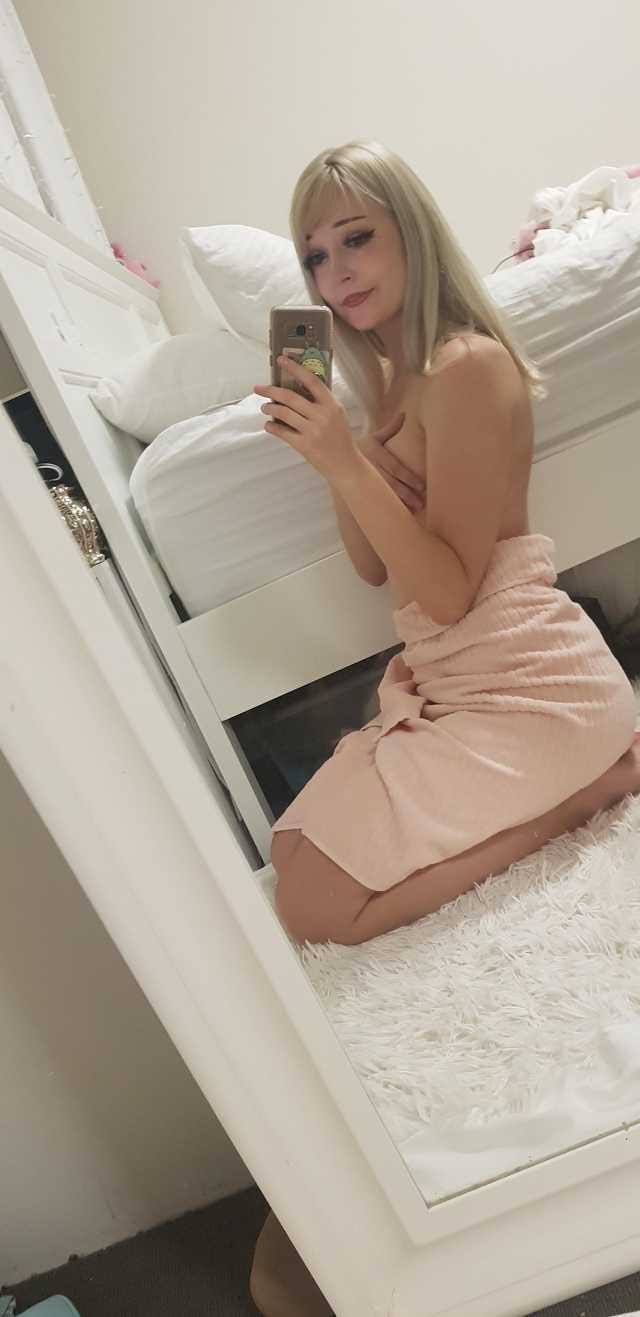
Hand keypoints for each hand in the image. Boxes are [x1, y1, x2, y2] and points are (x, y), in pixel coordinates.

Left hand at [254, 356, 357, 479]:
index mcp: (331, 404)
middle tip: (259, 388)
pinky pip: (282, 432)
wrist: (345, 464)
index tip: (281, 361)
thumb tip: (298, 387)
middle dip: (270, 390)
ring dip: (269, 408)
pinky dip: (272, 427)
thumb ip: (321, 401)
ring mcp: (313, 431)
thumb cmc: (339, 438)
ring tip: (264, 407)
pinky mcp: (304, 445)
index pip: (311, 380)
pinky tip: (268, 425)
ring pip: (283, 413)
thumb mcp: (337, 415)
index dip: (295, 368)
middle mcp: (322, 416)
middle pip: (290, 397)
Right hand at [360, 415, 425, 512]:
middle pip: (393, 484)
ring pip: (385, 494)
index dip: (410, 478)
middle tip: (422, 503)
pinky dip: (387, 508)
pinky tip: (398, 514)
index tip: (423, 487)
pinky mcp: (360, 490)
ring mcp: (364, 480)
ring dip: (400, 504)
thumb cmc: (360, 449)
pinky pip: (375, 500)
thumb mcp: (374, 438)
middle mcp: (370, 468)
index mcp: (376, 454)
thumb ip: (391, 428)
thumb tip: (405, 414)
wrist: (334, 459)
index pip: (396, 468)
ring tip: (414, 510)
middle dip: (408, 494)